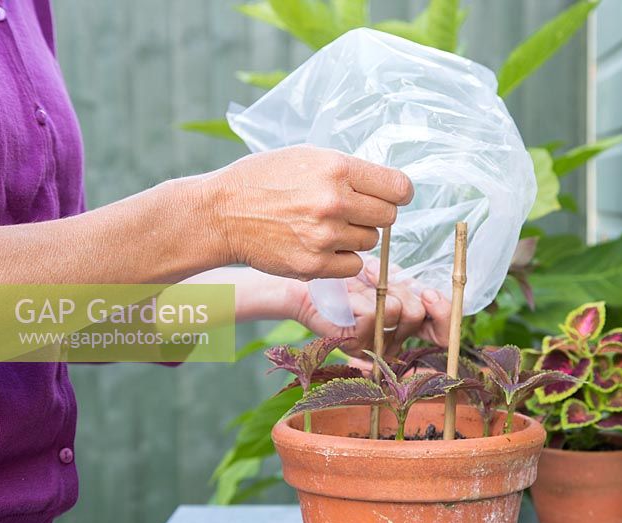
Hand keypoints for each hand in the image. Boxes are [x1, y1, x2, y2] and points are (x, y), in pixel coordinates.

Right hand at [203, 146, 412, 280]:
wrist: (222, 213)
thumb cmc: (263, 180)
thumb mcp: (307, 157)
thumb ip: (348, 171)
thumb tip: (386, 186)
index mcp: (337, 168)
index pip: (399, 187)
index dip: (398, 193)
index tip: (392, 196)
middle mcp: (335, 202)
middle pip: (388, 217)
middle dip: (374, 214)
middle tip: (351, 211)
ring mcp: (325, 236)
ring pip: (370, 241)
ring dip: (355, 236)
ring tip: (326, 226)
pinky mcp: (315, 264)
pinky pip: (353, 265)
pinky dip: (342, 259)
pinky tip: (321, 246)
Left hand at [290, 259, 452, 356]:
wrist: (311, 284)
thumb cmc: (349, 281)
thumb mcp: (388, 279)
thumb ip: (411, 288)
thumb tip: (428, 295)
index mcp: (408, 327)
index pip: (443, 335)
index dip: (444, 316)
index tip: (429, 293)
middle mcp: (394, 342)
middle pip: (419, 315)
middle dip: (403, 288)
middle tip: (384, 282)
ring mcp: (375, 347)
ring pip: (398, 311)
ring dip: (381, 288)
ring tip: (363, 288)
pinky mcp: (355, 343)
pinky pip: (374, 312)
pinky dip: (363, 292)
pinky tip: (351, 296)